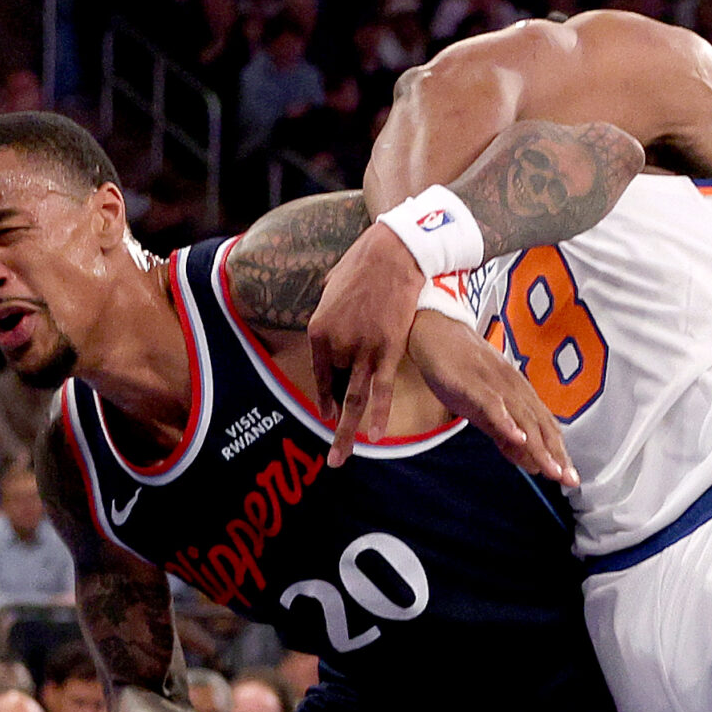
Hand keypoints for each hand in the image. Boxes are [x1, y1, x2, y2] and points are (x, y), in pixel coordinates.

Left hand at [307, 222, 425, 466]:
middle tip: (332, 461)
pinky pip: (382, 389)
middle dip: (334, 427)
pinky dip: (380, 414)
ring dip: (348, 433)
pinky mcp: (388, 349)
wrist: (393, 250)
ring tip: (342, 460)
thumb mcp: (333, 285)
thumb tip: (331, 310)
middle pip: (337, 391)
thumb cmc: (364, 262)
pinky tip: (375, 437)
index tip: (327, 412)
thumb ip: (329, 305)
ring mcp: (363, 348)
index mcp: (318, 330)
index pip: (321, 374)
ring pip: (355, 400)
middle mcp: (337, 344)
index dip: (325, 396)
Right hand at [406, 310, 575, 485]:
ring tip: (550, 469)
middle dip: (555, 454)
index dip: (559, 453)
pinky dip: (506, 421)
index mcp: (519, 394)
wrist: (435, 333)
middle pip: (540, 425)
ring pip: (522, 418)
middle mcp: (514, 389)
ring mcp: (496, 385)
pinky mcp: (474, 382)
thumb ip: (504, 433)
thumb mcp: (483, 409)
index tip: (570, 478)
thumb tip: (526, 459)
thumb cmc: (460, 372)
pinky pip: (493, 404)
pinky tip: (516, 438)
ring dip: (537, 445)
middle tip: (568, 480)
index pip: (545, 427)